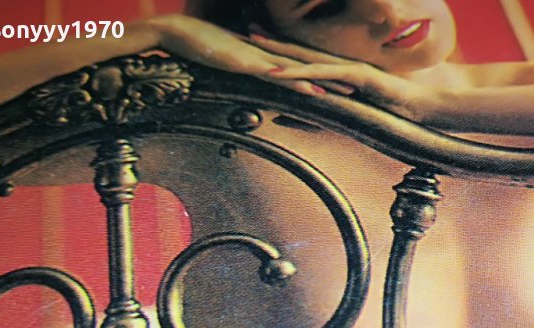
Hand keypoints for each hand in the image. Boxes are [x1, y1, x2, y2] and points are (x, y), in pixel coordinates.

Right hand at [148, 14, 351, 95]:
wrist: (175, 31)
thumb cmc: (197, 45)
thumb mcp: (225, 59)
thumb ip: (240, 66)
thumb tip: (250, 73)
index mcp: (262, 54)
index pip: (297, 63)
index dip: (319, 71)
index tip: (339, 79)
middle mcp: (265, 54)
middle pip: (306, 65)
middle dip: (332, 76)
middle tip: (357, 84)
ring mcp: (258, 57)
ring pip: (298, 70)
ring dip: (322, 80)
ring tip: (345, 90)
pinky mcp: (246, 62)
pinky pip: (275, 74)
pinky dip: (294, 80)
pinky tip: (311, 87)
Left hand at [249, 34, 437, 121]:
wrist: (431, 107)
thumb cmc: (401, 109)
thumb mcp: (357, 112)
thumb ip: (327, 113)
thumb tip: (294, 118)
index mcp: (342, 71)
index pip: (306, 57)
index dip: (281, 48)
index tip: (256, 40)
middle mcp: (342, 65)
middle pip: (300, 51)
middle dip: (272, 41)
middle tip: (243, 30)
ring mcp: (350, 69)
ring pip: (307, 58)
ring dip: (280, 51)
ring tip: (253, 43)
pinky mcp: (358, 77)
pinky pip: (324, 74)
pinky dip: (301, 73)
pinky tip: (281, 73)